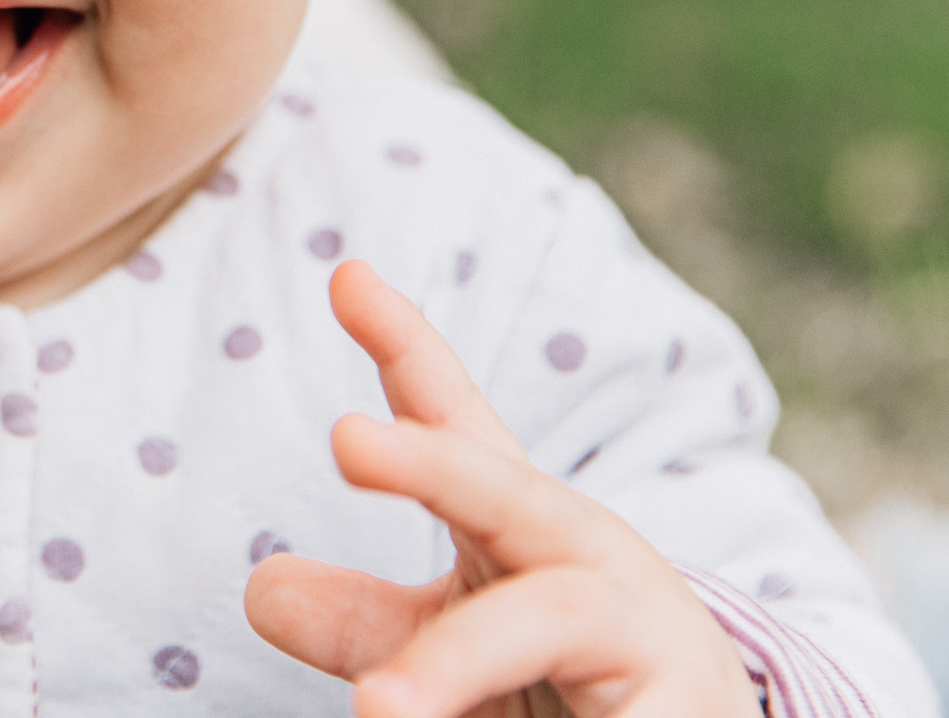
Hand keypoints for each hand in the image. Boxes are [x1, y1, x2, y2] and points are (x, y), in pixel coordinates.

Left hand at [243, 261, 758, 717]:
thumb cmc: (564, 687)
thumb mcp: (458, 647)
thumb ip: (365, 619)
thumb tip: (264, 590)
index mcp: (521, 524)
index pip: (457, 426)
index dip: (405, 349)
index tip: (346, 275)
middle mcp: (583, 555)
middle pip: (502, 490)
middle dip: (430, 459)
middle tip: (349, 441)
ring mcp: (642, 628)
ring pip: (541, 620)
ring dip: (453, 663)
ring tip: (374, 711)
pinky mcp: (684, 708)